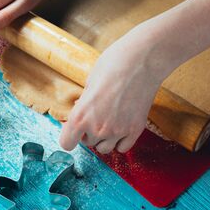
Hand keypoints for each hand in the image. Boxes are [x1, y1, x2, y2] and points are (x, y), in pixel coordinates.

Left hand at [59, 24, 172, 153]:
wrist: (142, 60)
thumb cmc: (113, 65)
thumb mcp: (89, 83)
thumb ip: (84, 104)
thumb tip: (81, 112)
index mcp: (80, 116)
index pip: (66, 143)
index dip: (70, 136)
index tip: (75, 129)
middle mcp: (97, 128)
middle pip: (87, 143)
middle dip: (89, 132)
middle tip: (97, 114)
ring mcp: (118, 132)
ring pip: (105, 149)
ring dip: (104, 139)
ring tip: (109, 120)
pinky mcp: (135, 130)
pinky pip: (123, 148)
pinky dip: (120, 141)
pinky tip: (122, 126)